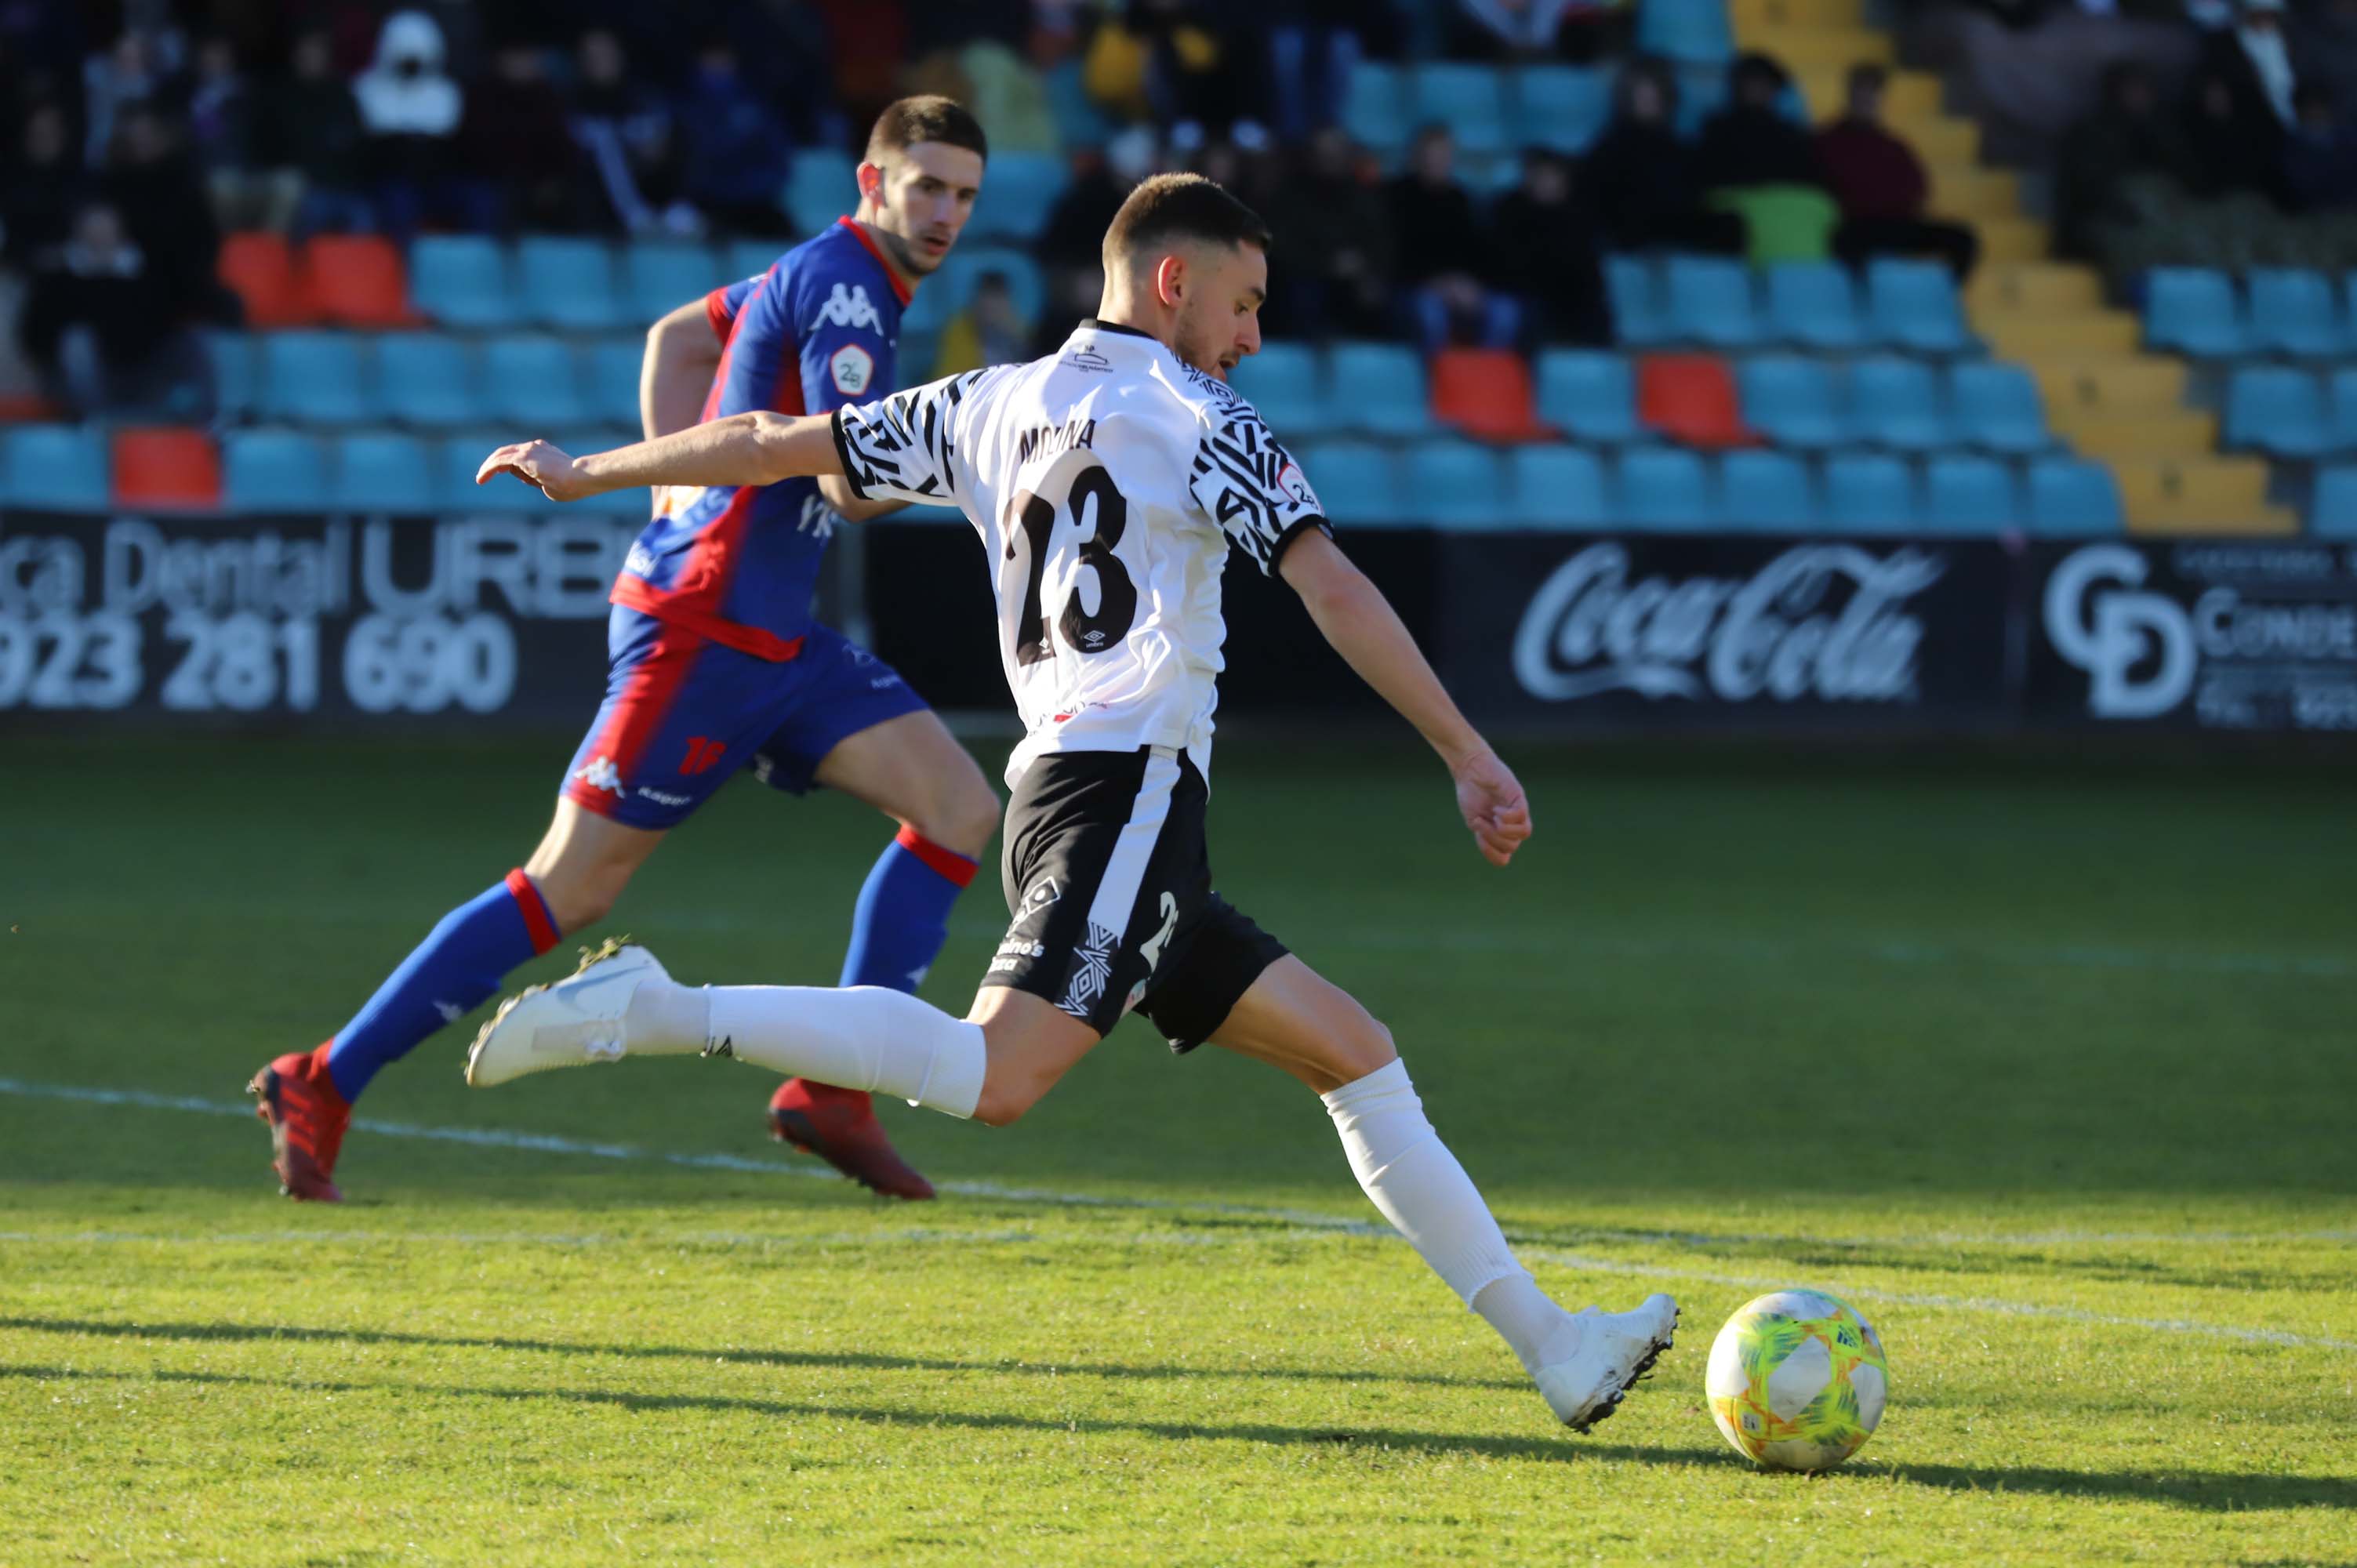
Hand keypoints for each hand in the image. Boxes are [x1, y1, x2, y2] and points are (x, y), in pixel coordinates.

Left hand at [475, 440, 594, 500]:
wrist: (580, 478)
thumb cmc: (572, 485)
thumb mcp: (549, 484)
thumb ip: (536, 480)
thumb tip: (524, 478)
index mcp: (543, 451)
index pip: (520, 456)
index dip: (510, 466)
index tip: (505, 475)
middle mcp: (534, 447)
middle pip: (507, 452)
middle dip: (494, 463)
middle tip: (484, 475)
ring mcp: (528, 450)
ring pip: (501, 455)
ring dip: (488, 466)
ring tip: (480, 479)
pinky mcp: (522, 457)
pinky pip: (499, 461)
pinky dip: (488, 469)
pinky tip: (482, 478)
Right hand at [1452, 747, 1532, 867]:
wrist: (1469, 769)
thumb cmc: (1470, 794)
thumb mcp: (1475, 821)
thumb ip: (1486, 838)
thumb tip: (1505, 854)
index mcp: (1500, 832)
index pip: (1504, 856)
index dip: (1492, 853)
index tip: (1478, 837)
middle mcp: (1512, 824)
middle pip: (1511, 846)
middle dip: (1492, 838)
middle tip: (1479, 821)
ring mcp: (1518, 810)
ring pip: (1524, 833)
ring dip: (1504, 830)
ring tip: (1492, 817)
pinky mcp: (1519, 797)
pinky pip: (1521, 816)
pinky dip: (1507, 817)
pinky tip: (1497, 808)